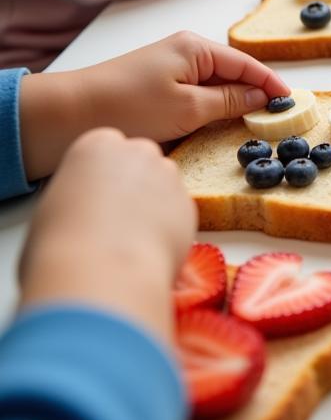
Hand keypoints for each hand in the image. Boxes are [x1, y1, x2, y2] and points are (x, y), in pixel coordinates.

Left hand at [18, 31, 290, 179]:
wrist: (67, 116)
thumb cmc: (128, 106)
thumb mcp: (188, 108)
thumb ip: (229, 103)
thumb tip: (262, 99)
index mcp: (196, 48)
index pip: (247, 64)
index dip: (272, 83)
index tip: (293, 101)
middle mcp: (186, 54)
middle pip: (233, 74)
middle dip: (256, 94)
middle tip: (279, 118)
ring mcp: (171, 72)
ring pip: (215, 88)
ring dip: (233, 105)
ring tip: (255, 125)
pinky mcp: (158, 91)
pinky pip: (197, 98)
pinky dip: (212, 111)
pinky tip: (219, 128)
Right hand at [19, 128, 194, 343]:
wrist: (101, 274)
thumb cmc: (62, 245)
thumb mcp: (53, 207)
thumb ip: (78, 192)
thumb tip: (85, 208)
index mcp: (98, 145)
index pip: (107, 148)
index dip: (102, 175)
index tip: (96, 196)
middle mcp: (139, 151)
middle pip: (141, 160)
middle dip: (134, 182)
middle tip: (116, 217)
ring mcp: (168, 176)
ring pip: (164, 184)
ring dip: (154, 203)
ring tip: (130, 238)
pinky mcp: (188, 204)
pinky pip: (178, 211)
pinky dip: (168, 226)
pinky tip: (147, 249)